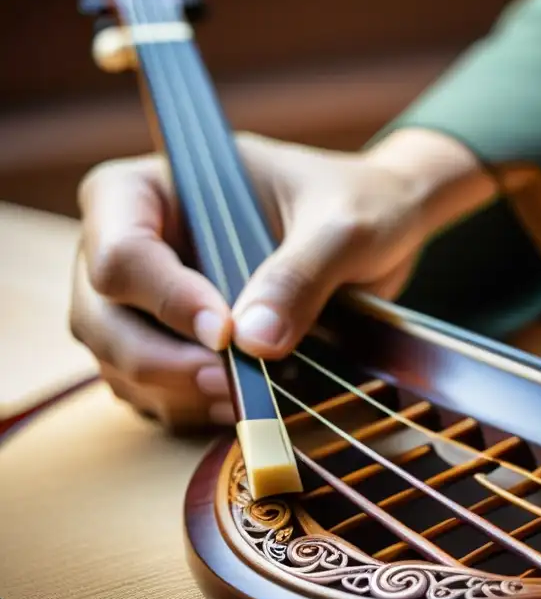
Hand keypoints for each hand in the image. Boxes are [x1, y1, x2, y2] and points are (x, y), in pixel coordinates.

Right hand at [71, 129, 490, 429]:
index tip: (225, 333)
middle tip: (230, 382)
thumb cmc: (358, 202)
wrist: (381, 227)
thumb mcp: (343, 226)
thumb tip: (253, 344)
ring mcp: (146, 300)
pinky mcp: (173, 343)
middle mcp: (130, 245)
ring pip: (119, 363)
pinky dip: (189, 407)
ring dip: (175, 392)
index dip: (165, 300)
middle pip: (101, 317)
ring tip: (245, 398)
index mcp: (149, 191)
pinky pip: (153, 391)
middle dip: (159, 360)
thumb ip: (300, 275)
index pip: (120, 251)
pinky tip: (242, 406)